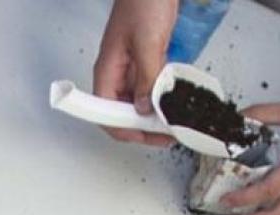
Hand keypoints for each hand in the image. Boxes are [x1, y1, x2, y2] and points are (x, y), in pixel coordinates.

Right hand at [91, 0, 177, 144]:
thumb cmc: (143, 3)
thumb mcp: (147, 42)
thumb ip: (147, 77)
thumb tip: (146, 108)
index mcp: (107, 71)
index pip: (105, 114)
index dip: (125, 130)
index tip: (149, 136)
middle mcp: (115, 74)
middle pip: (121, 113)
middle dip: (143, 127)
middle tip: (168, 133)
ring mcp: (130, 68)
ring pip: (137, 102)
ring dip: (153, 115)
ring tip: (174, 121)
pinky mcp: (144, 61)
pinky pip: (149, 87)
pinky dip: (160, 98)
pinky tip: (174, 101)